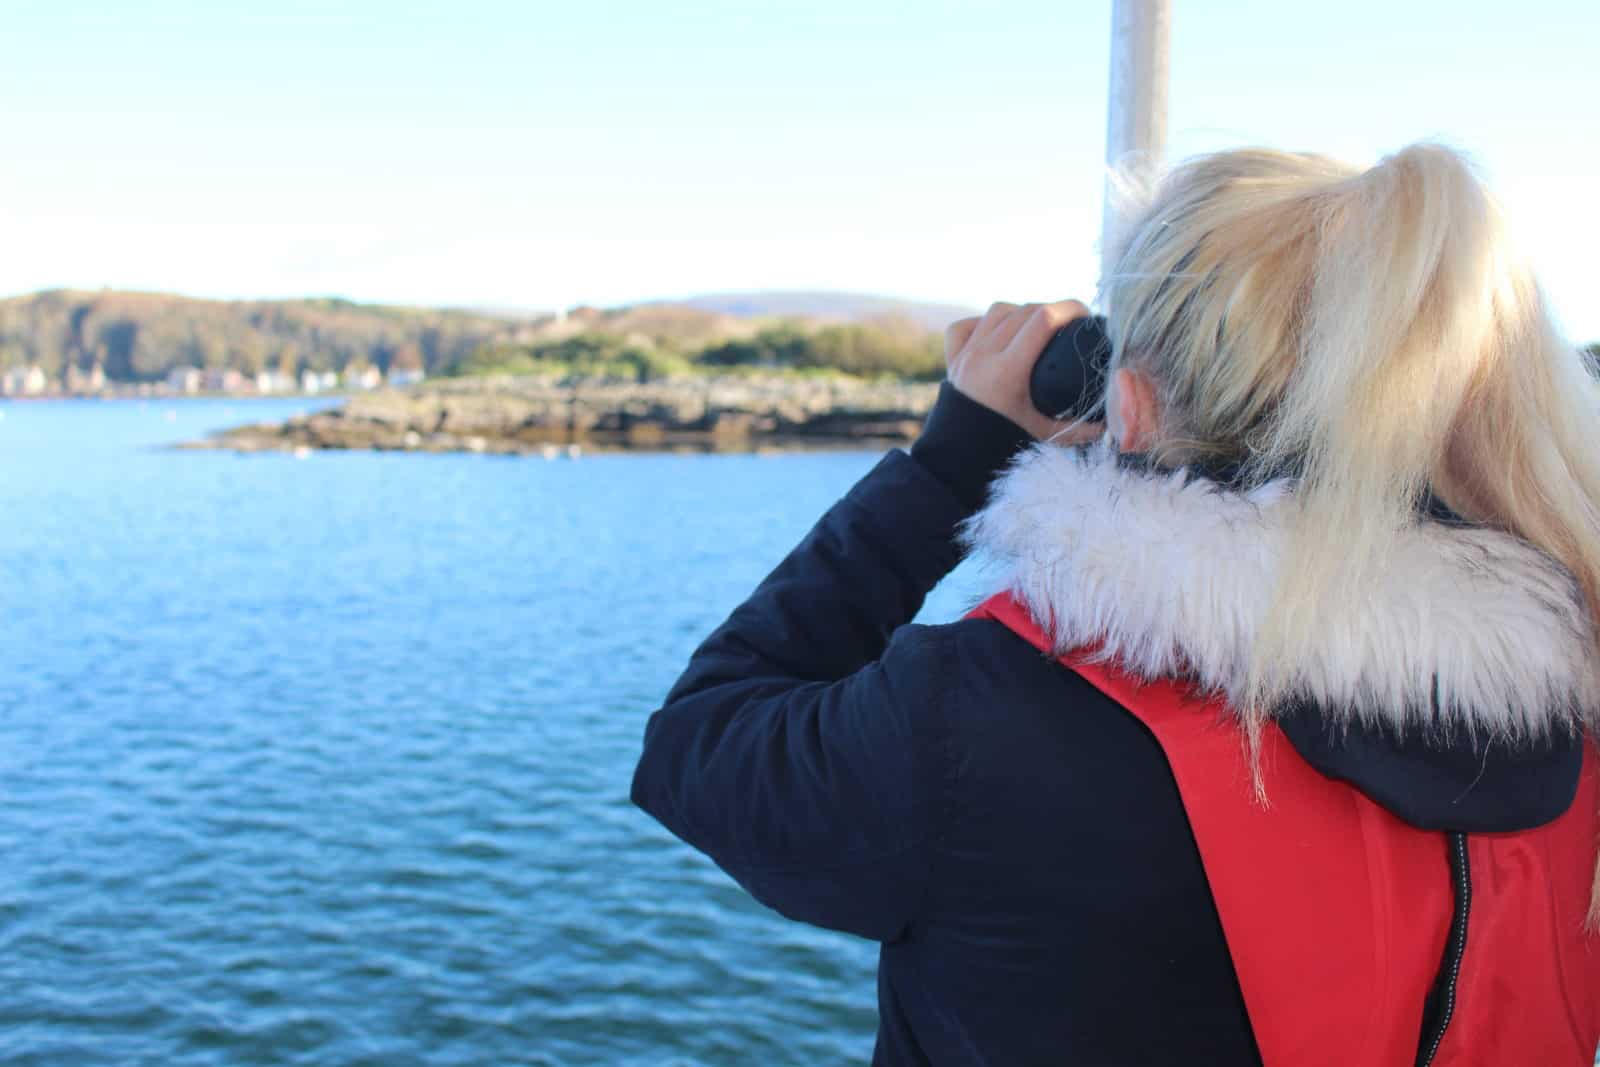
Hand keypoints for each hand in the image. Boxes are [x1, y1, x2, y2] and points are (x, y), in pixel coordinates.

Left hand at [944, 300, 1105, 443]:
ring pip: (998, 311)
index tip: (1085, 314)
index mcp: (1007, 372)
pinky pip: (965, 325)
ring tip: (1038, 325)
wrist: (958, 458)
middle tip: (1069, 323)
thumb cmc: (1004, 445)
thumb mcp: (1046, 435)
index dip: (1069, 309)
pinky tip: (998, 331)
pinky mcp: (952, 359)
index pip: (1043, 320)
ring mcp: (965, 355)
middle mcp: (983, 356)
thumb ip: (1082, 428)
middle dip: (1052, 311)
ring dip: (1021, 312)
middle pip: (1024, 311)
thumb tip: (1115, 422)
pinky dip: (983, 322)